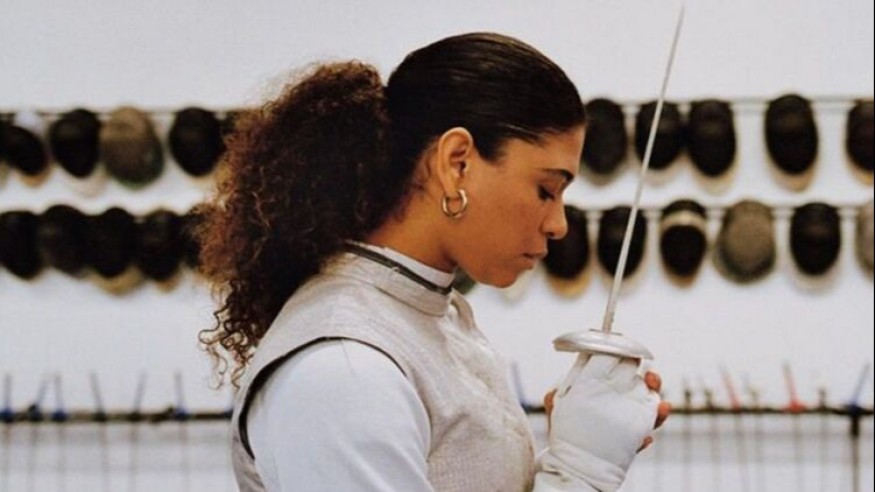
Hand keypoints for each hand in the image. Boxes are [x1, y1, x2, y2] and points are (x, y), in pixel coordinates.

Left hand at [543, 368, 669, 450]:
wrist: (568, 459)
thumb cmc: (565, 429)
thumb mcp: (557, 413)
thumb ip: (554, 403)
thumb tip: (550, 394)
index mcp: (605, 391)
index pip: (622, 372)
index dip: (629, 362)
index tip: (633, 355)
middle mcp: (619, 405)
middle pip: (643, 389)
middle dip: (654, 382)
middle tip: (652, 378)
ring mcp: (627, 424)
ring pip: (649, 413)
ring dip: (659, 409)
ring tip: (663, 406)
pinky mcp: (629, 445)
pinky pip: (642, 440)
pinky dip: (645, 441)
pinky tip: (647, 439)